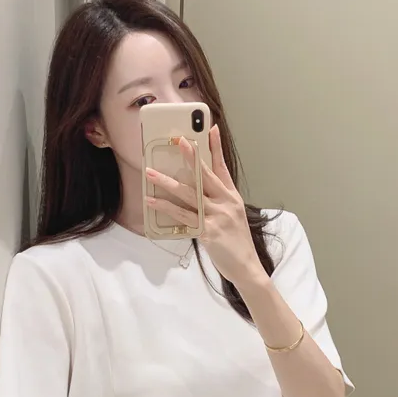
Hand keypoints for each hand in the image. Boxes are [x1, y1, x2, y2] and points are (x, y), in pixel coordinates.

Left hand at [145, 125, 264, 287]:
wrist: (247, 267)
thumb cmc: (237, 243)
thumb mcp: (233, 216)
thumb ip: (219, 201)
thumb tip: (200, 189)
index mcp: (232, 197)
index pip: (223, 168)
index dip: (216, 148)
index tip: (211, 129)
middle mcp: (226, 203)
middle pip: (205, 176)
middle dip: (191, 157)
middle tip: (178, 141)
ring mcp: (217, 217)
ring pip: (189, 194)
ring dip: (167, 182)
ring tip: (150, 173)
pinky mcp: (209, 232)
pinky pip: (184, 216)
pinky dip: (167, 208)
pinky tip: (153, 201)